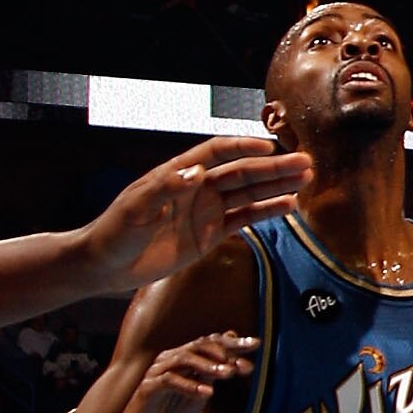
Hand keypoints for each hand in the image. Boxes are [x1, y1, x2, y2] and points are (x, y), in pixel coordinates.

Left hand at [84, 136, 311, 296]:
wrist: (106, 265)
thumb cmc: (115, 231)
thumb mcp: (136, 208)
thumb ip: (165, 189)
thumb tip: (196, 173)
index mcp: (180, 173)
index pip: (218, 153)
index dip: (244, 147)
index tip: (270, 148)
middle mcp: (199, 187)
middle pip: (242, 172)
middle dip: (274, 168)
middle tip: (305, 163)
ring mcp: (207, 210)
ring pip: (249, 193)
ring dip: (277, 186)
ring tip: (306, 179)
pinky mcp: (211, 234)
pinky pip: (245, 219)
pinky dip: (267, 212)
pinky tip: (288, 206)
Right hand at [105, 335, 259, 412]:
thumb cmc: (168, 412)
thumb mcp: (199, 392)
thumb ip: (213, 375)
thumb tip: (236, 358)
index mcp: (184, 356)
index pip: (211, 343)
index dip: (234, 343)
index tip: (256, 345)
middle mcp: (171, 358)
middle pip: (200, 345)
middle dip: (224, 351)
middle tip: (243, 361)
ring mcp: (158, 370)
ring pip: (185, 358)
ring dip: (209, 365)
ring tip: (228, 373)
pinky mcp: (148, 387)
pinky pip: (170, 381)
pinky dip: (190, 385)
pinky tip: (207, 391)